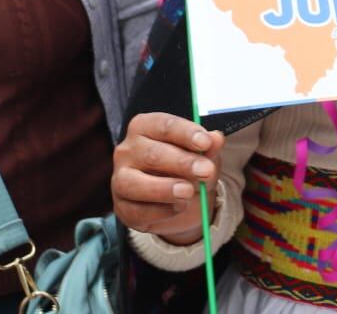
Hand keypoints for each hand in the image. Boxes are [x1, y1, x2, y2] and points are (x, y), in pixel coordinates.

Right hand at [112, 113, 225, 243]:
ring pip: (133, 183)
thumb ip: (209, 147)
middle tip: (206, 171)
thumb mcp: (203, 155)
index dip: (185, 133)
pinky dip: (160, 211)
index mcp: (145, 127)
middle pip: (151, 154)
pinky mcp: (122, 207)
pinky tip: (178, 208)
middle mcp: (127, 150)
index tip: (206, 143)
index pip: (163, 125)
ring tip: (188, 192)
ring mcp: (119, 179)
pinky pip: (136, 210)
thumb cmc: (187, 168)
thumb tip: (216, 138)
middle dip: (182, 163)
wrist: (181, 201)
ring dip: (164, 188)